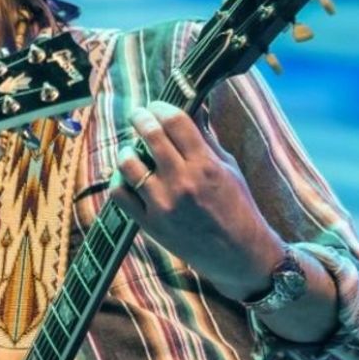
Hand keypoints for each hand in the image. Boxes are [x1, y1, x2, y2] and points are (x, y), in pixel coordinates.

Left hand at [108, 102, 283, 299]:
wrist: (238, 254)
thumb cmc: (237, 207)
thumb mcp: (228, 167)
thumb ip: (206, 139)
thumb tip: (192, 108)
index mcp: (206, 165)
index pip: (175, 121)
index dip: (161, 107)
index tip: (156, 105)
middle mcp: (182, 182)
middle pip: (150, 135)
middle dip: (140, 118)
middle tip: (138, 115)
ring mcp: (163, 204)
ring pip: (128, 163)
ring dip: (127, 150)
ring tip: (132, 149)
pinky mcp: (149, 224)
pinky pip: (119, 194)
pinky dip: (120, 181)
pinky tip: (128, 177)